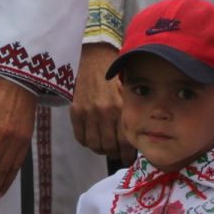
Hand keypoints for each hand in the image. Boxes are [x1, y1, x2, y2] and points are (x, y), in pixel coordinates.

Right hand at [69, 43, 130, 161]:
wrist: (94, 56)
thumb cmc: (115, 72)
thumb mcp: (128, 89)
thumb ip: (131, 110)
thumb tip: (139, 133)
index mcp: (120, 107)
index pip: (125, 140)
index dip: (127, 153)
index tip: (129, 157)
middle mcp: (103, 112)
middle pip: (109, 146)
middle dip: (115, 154)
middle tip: (118, 154)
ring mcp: (87, 112)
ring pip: (94, 144)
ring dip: (101, 150)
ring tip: (106, 148)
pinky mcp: (75, 111)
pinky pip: (80, 137)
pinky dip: (86, 142)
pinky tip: (93, 138)